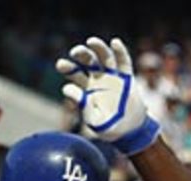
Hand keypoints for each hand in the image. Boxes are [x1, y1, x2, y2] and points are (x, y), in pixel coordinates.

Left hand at [55, 36, 159, 155]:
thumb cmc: (109, 127)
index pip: (75, 75)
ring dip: (98, 48)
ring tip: (90, 41)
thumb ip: (83, 107)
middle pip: (88, 62)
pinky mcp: (127, 78)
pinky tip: (115, 42)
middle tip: (74, 52)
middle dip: (80, 55)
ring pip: (104, 58)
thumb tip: (67, 89)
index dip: (68, 68)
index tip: (61, 65)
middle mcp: (98, 80)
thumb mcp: (95, 121)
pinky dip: (120, 51)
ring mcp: (113, 77)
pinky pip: (124, 62)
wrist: (129, 130)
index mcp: (86, 89)